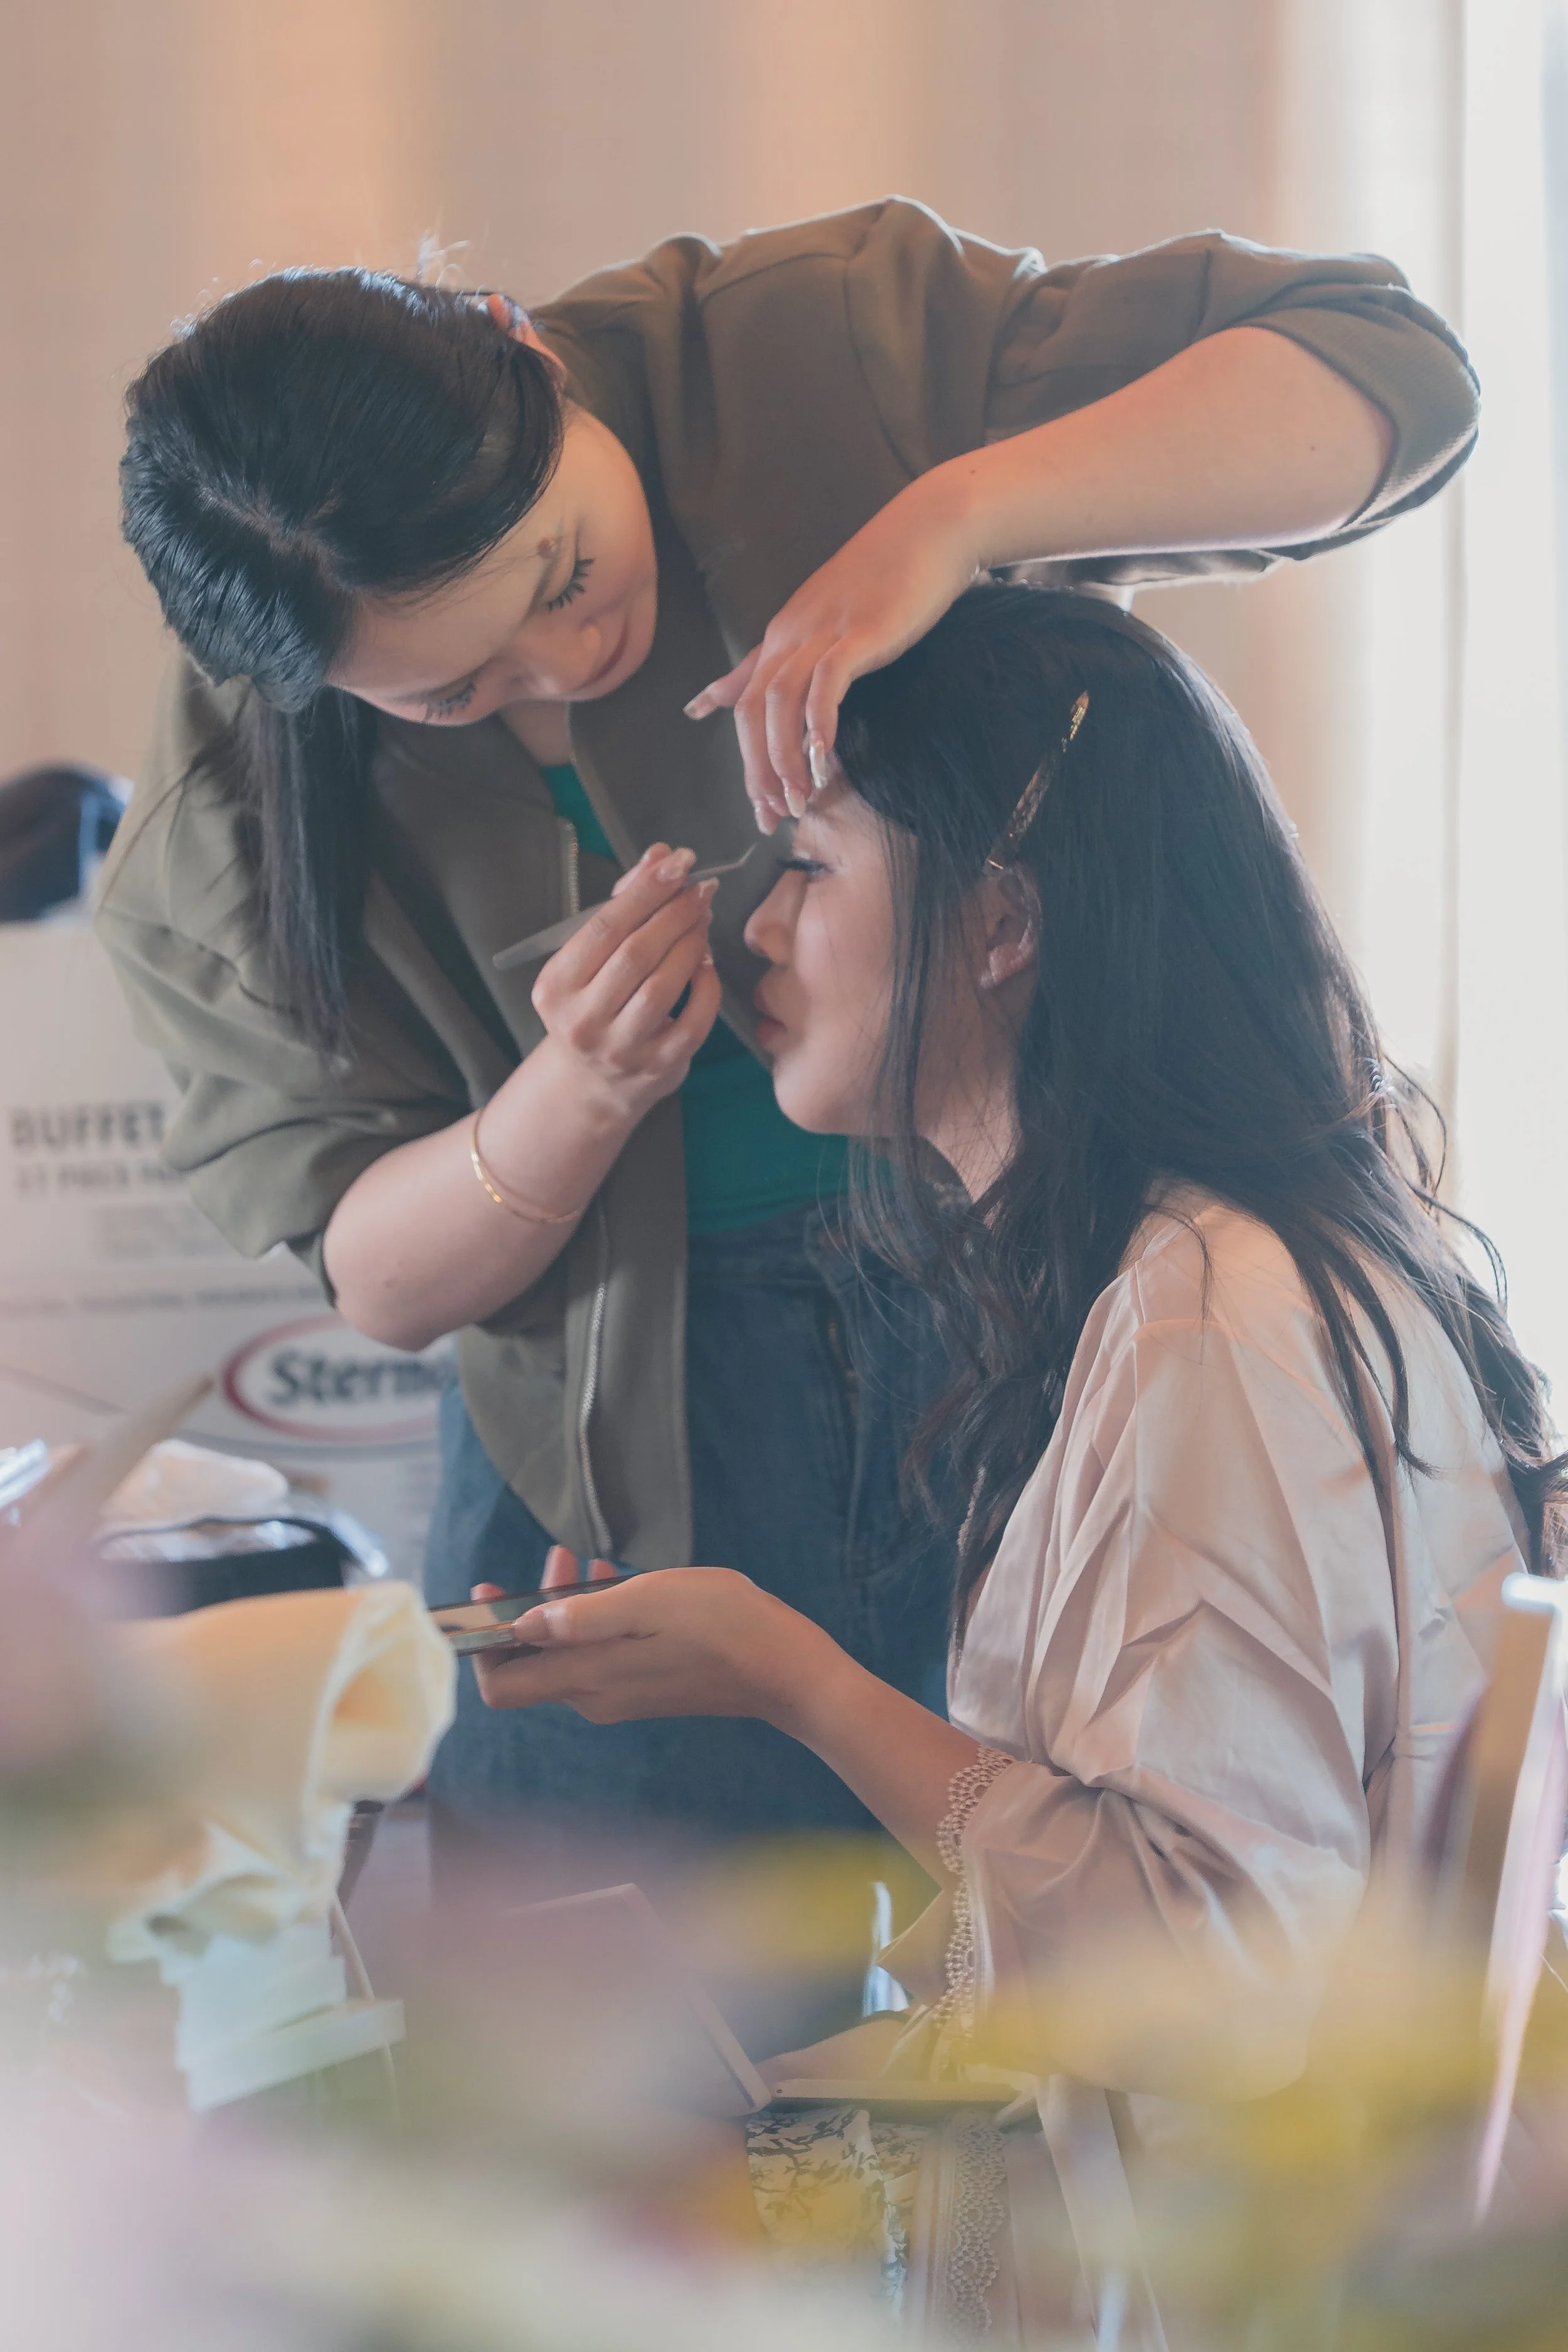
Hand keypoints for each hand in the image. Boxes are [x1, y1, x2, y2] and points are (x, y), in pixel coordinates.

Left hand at [469, 1561, 832, 1726]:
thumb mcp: (648, 1601)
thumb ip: (583, 1614)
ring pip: (566, 1653)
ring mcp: (622, 1695)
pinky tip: (617, 1582)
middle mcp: (596, 1697)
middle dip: (527, 1611)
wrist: (787, 1670)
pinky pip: (598, 1654)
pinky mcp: (645, 1687)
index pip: (502, 1687)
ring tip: (581, 1560)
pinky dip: (594, 1618)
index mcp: (589, 1679)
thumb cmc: (723, 1627)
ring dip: (563, 1607)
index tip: (487, 1600)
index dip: (482, 1647)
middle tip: (549, 1559)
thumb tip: (525, 1624)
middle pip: (532, 1664)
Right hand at [529, 844, 722, 1117]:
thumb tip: (661, 856)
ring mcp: (620, 1049)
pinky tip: (707, 965)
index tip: (678, 863)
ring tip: (703, 920)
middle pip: (636, 955)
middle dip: (675, 913)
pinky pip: (693, 1021)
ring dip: (692, 944)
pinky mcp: (658, 1068)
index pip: (604, 928)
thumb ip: (624, 905)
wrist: (591, 1084)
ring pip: (663, 986)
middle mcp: (582, 1020)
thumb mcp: (590, 959)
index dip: (645, 891)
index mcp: (556, 986)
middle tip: (700, 890)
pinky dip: (706, 987)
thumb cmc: (592, 1005)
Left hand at [685, 474, 979, 830]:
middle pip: (753, 712)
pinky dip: (819, 722)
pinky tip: (822, 758)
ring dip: (784, 757)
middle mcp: (790, 636)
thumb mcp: (814, 621)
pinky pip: (826, 683)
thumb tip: (710, 700)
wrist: (929, 529)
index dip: (746, 763)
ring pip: (781, 702)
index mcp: (780, 638)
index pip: (745, 708)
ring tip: (800, 800)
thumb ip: (763, 664)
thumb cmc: (881, 579)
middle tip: (775, 817)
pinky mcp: (859, 633)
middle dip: (758, 771)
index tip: (761, 809)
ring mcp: (823, 633)